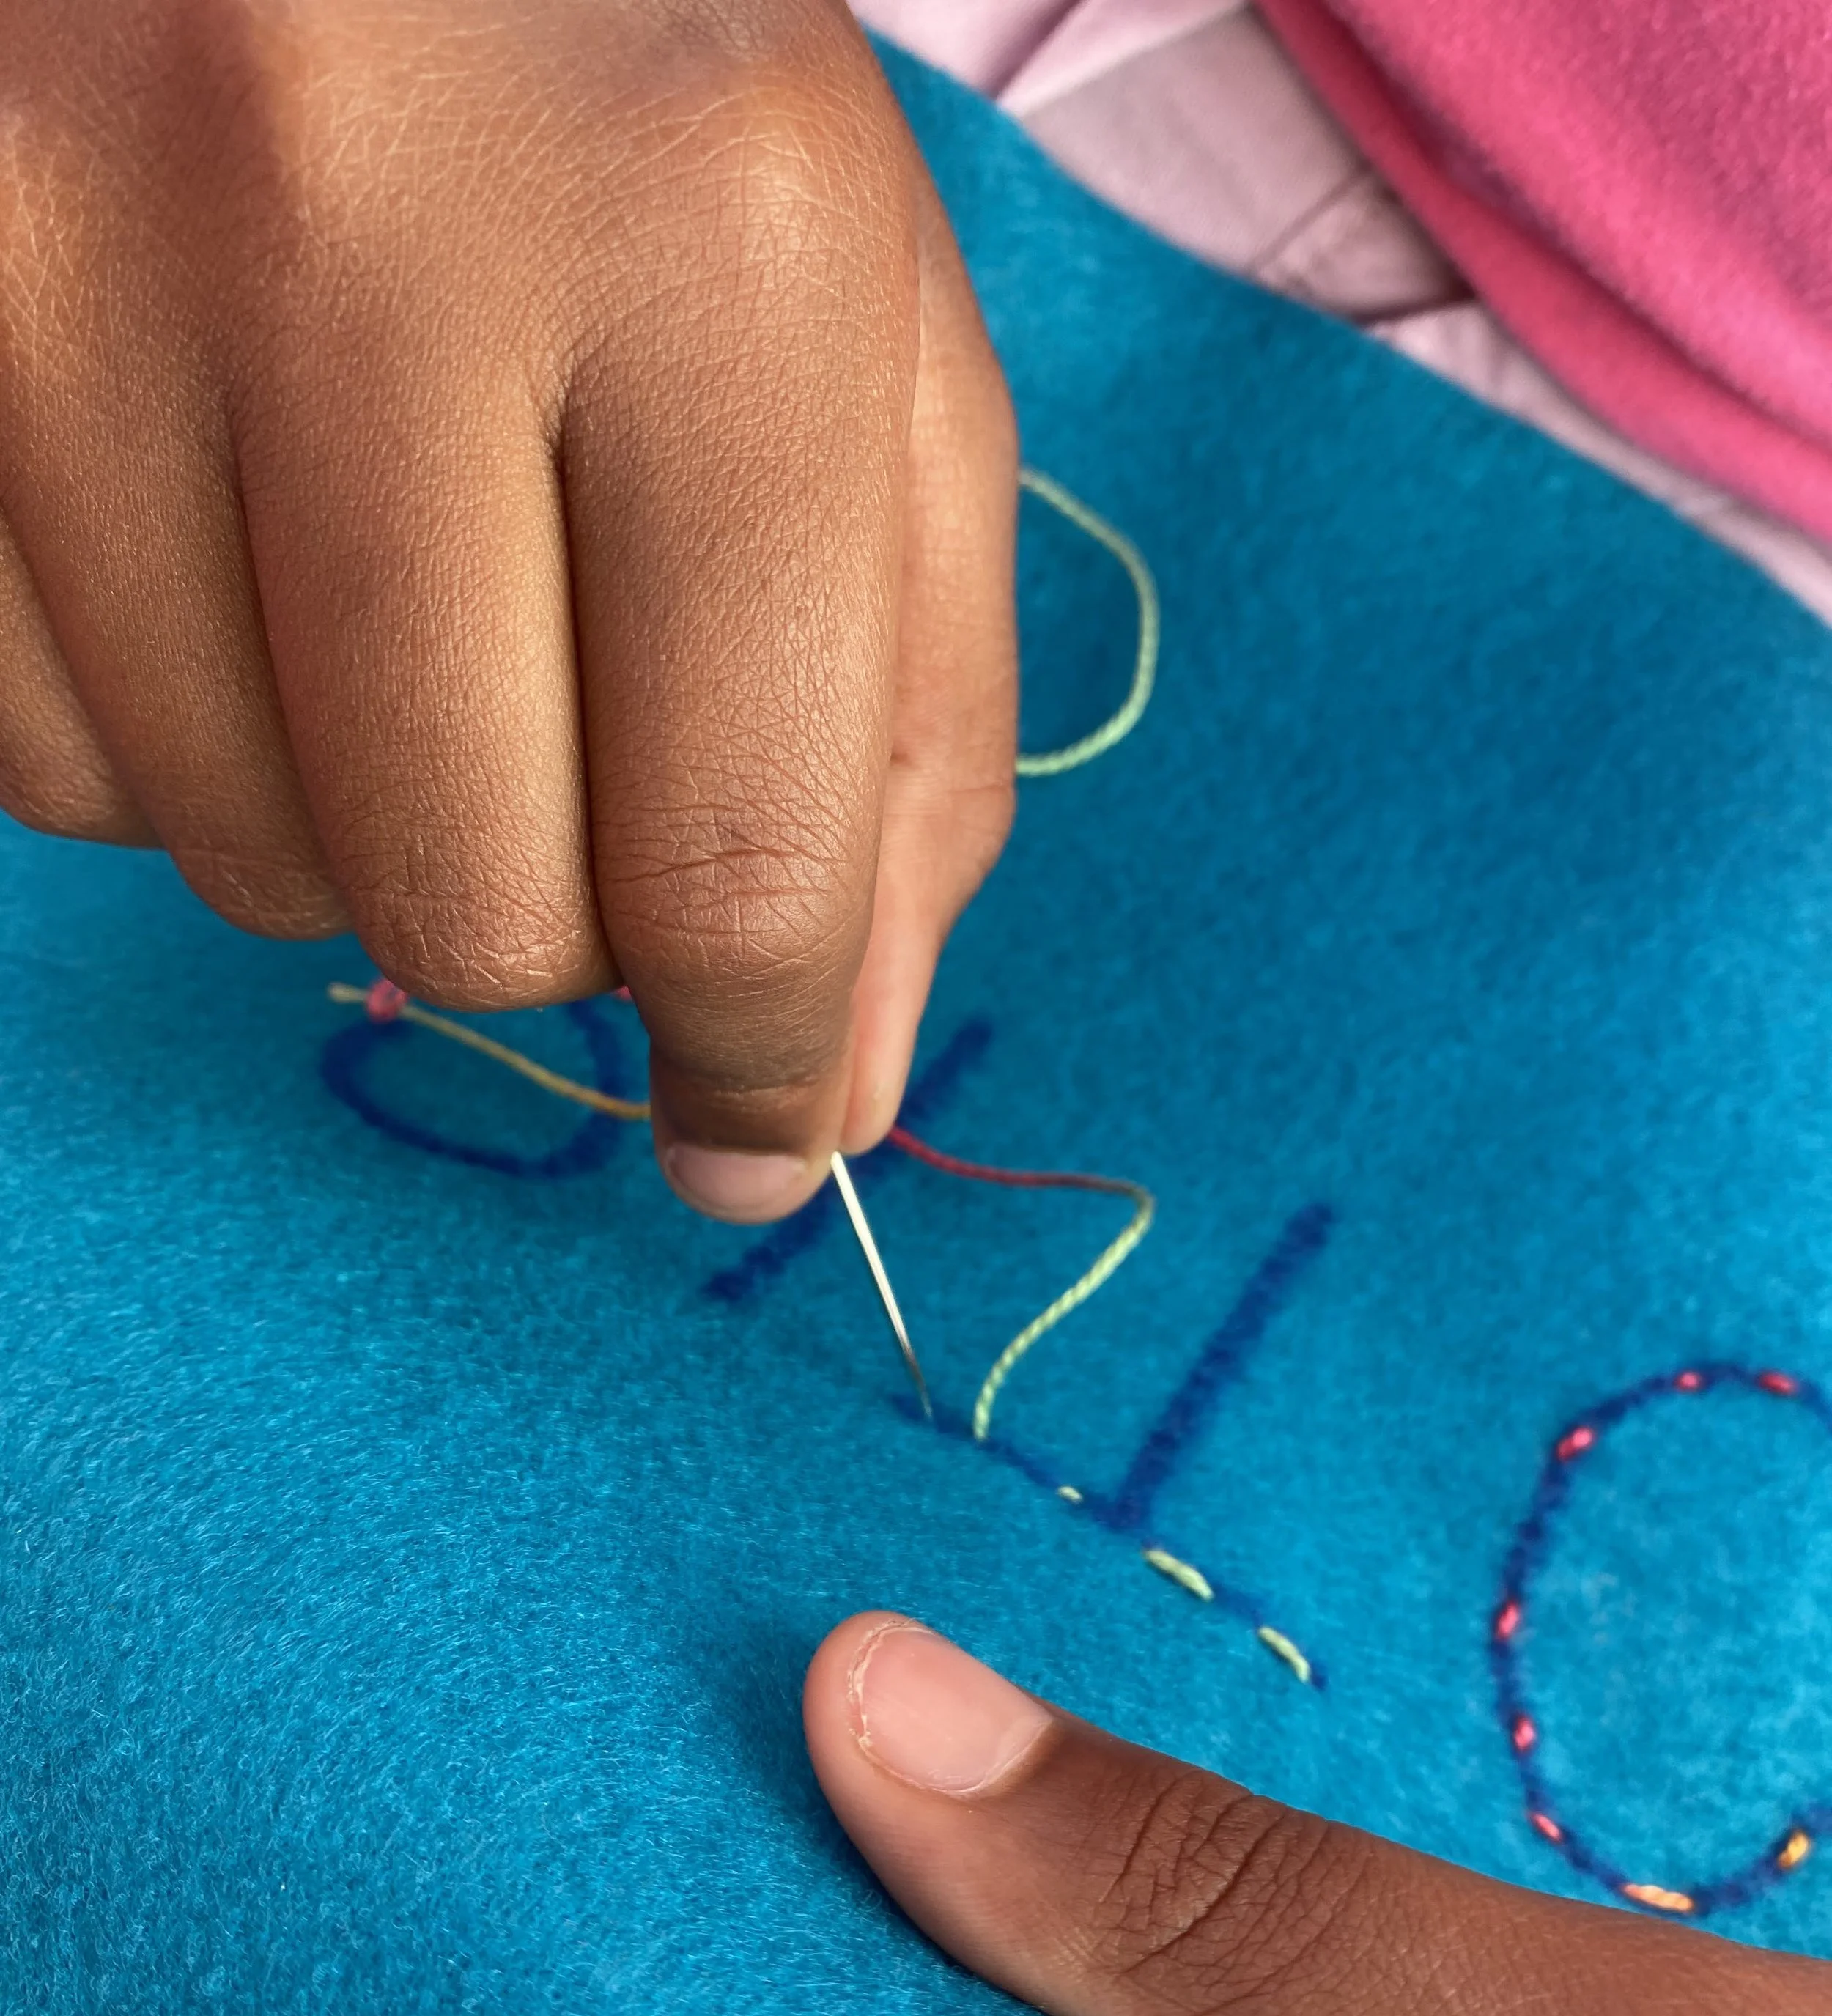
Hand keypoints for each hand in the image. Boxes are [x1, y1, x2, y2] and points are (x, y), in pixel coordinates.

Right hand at [0, 0, 1015, 1220]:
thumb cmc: (651, 120)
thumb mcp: (871, 374)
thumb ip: (895, 755)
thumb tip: (798, 1111)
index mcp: (707, 238)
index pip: (733, 858)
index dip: (758, 1058)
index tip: (756, 1121)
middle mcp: (359, 224)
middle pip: (468, 908)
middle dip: (559, 918)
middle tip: (581, 751)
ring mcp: (70, 263)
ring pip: (244, 863)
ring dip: (365, 813)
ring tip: (405, 590)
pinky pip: (52, 769)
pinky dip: (180, 737)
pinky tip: (242, 554)